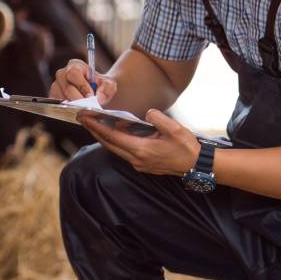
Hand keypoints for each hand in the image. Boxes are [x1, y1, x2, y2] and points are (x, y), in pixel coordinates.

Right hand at [50, 59, 117, 104]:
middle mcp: (62, 74)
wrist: (95, 94)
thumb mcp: (109, 85)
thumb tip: (99, 98)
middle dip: (78, 99)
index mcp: (75, 65)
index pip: (74, 74)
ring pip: (60, 97)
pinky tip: (77, 112)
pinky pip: (57, 105)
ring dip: (73, 106)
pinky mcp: (53, 98)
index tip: (90, 96)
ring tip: (84, 110)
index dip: (82, 85)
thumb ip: (107, 89)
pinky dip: (67, 110)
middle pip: (66, 87)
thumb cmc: (101, 87)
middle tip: (88, 107)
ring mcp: (55, 86)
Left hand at [80, 109, 200, 175]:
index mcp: (141, 149)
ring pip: (115, 148)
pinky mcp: (142, 164)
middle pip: (108, 144)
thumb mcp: (174, 128)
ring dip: (104, 136)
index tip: (84, 117)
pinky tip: (116, 131)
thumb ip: (157, 118)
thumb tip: (146, 114)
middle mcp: (136, 159)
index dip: (96, 126)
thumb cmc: (186, 147)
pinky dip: (116, 140)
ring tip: (95, 122)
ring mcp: (138, 163)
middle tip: (83, 118)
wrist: (197, 166)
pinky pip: (123, 151)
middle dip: (94, 130)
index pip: (112, 136)